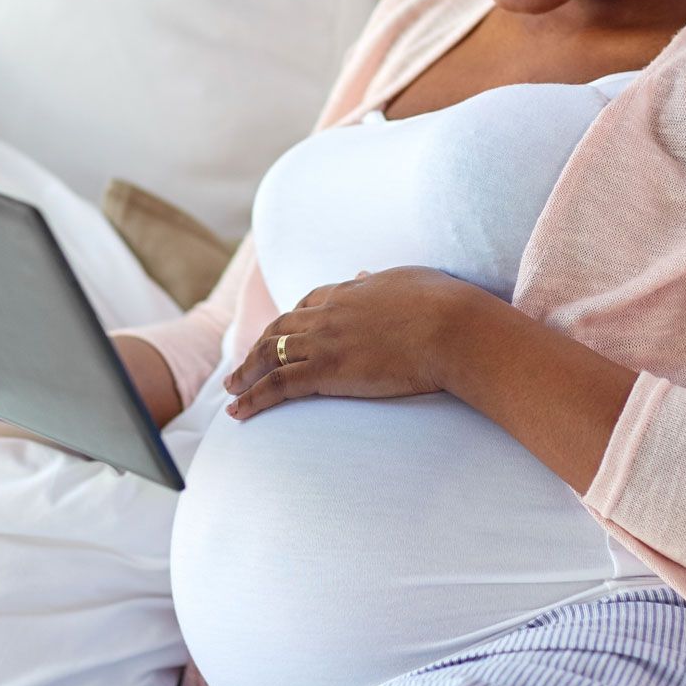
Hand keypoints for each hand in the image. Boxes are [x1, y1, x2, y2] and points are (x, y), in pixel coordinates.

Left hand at [220, 266, 488, 418]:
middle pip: (281, 327)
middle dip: (257, 346)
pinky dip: (253, 397)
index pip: (310, 301)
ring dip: (245, 372)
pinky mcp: (327, 371)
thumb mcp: (409, 281)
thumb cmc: (446, 306)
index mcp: (352, 291)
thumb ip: (382, 281)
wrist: (453, 328)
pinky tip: (239, 410)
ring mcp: (326, 341)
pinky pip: (277, 384)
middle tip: (243, 364)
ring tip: (231, 389)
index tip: (283, 332)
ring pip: (270, 355)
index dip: (292, 318)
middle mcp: (331, 312)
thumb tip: (364, 275)